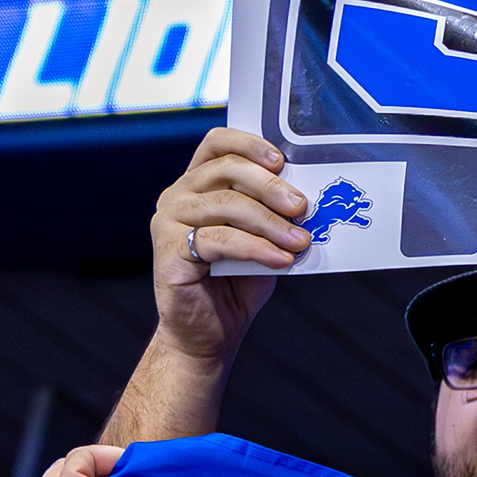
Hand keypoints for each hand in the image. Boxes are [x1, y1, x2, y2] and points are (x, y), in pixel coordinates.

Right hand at [150, 127, 310, 363]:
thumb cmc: (234, 283)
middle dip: (270, 186)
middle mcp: (177, 196)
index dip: (249, 144)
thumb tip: (308, 199)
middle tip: (302, 206)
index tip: (282, 160)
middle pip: (226, 169)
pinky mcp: (168, 251)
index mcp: (197, 184)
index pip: (217, 143)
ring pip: (226, 204)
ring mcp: (168, 221)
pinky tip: (281, 260)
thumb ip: (273, 214)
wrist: (207, 333)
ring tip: (299, 241)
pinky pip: (218, 239)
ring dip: (270, 222)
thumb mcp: (262, 240)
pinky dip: (255, 248)